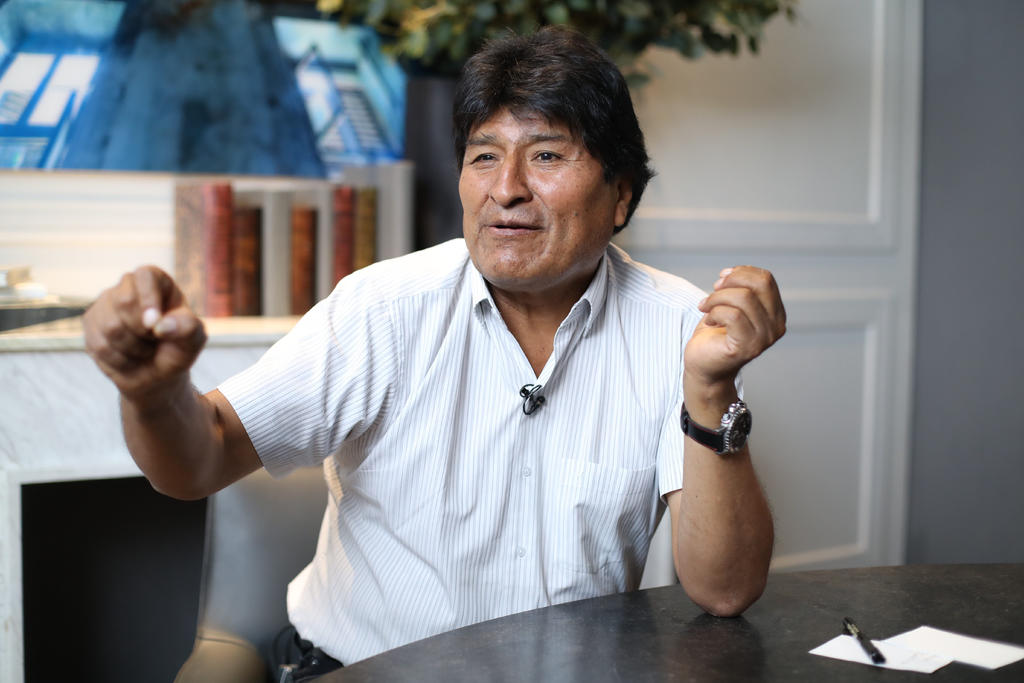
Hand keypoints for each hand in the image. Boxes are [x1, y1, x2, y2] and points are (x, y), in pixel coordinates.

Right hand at [84, 266, 205, 403]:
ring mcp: (104, 304)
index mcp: (156, 281)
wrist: (157, 374)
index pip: (146, 276)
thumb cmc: (177, 348)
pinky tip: (129, 358)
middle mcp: (127, 287)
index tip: (153, 324)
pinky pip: (100, 345)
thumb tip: (162, 325)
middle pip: (124, 302)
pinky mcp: (90, 324)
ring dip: (134, 348)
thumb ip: (187, 328)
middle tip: (155, 339)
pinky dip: (120, 359)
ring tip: (145, 349)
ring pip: (111, 327)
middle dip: (143, 330)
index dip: (148, 299)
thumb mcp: (194, 339)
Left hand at [684, 266, 785, 403]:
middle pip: (758, 285)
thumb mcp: (730, 304)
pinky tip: (709, 320)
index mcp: (776, 313)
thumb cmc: (715, 333)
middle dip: (730, 282)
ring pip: (744, 297)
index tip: (721, 280)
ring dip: (717, 298)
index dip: (741, 273)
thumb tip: (729, 273)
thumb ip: (738, 287)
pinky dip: (715, 312)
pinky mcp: (747, 347)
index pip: (766, 279)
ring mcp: (764, 338)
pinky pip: (732, 315)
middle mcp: (776, 326)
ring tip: (705, 308)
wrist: (703, 366)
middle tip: (712, 292)